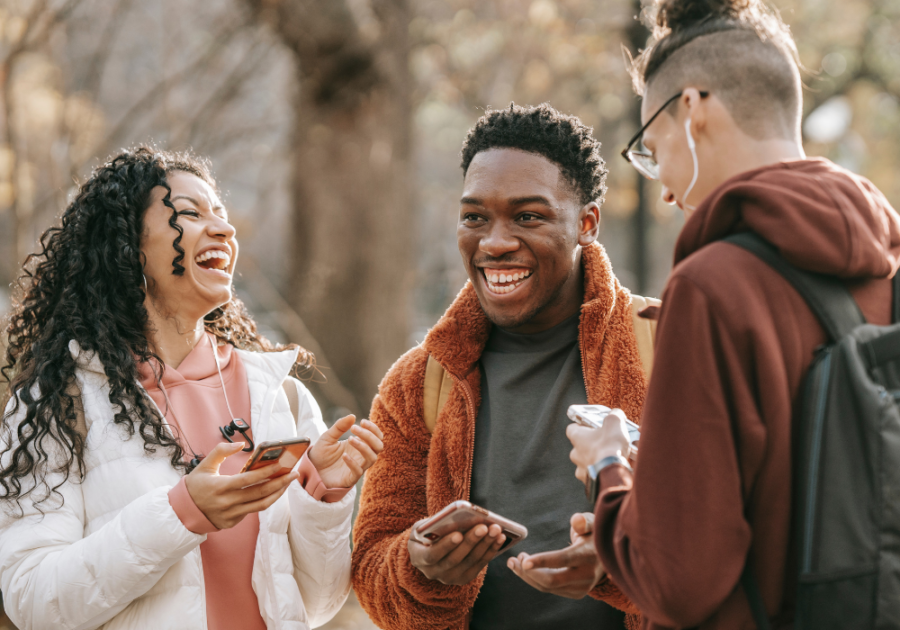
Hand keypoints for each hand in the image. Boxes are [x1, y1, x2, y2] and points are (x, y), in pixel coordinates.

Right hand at [184, 442, 298, 528]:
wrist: (183, 512)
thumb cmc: (195, 485)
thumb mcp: (204, 465)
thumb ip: (221, 451)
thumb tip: (240, 444)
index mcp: (220, 487)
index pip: (248, 480)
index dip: (265, 473)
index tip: (281, 465)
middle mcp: (227, 503)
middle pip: (259, 494)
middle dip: (279, 483)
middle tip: (293, 473)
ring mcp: (231, 515)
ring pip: (261, 505)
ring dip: (277, 494)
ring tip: (288, 483)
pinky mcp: (232, 522)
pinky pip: (253, 511)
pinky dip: (265, 500)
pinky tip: (273, 491)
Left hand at [308, 415, 383, 487]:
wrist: (310, 471)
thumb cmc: (321, 454)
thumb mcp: (328, 437)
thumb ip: (340, 426)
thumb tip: (352, 416)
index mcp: (359, 444)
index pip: (376, 436)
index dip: (373, 428)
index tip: (361, 421)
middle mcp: (361, 455)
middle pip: (378, 446)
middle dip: (369, 436)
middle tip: (354, 428)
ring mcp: (358, 467)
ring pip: (372, 458)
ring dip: (364, 447)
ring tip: (349, 439)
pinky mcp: (350, 478)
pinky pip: (358, 471)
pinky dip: (353, 463)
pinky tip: (344, 456)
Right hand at [408, 521, 506, 584]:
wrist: (428, 549)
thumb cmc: (426, 532)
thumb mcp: (422, 526)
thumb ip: (433, 524)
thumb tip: (455, 518)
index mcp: (418, 558)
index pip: (432, 555)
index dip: (445, 546)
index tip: (458, 534)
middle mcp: (432, 572)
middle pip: (455, 559)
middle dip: (471, 542)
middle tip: (484, 527)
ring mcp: (449, 578)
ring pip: (470, 562)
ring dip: (485, 545)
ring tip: (496, 529)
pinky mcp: (463, 578)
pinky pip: (479, 565)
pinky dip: (490, 550)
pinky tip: (500, 538)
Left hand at [508, 512, 604, 598]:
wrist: (609, 555)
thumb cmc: (594, 534)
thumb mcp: (593, 523)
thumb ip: (584, 521)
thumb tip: (576, 520)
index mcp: (588, 555)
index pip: (563, 559)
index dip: (542, 561)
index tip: (523, 560)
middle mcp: (586, 576)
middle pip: (552, 580)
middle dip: (528, 572)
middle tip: (514, 558)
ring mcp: (582, 588)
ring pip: (548, 587)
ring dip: (528, 576)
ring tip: (514, 562)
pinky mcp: (577, 594)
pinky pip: (551, 590)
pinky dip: (535, 581)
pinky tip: (525, 570)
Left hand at [567, 409, 631, 483]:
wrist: (613, 473)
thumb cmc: (610, 446)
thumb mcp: (615, 422)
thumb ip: (614, 415)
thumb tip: (616, 414)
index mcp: (577, 438)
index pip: (572, 428)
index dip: (581, 426)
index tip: (590, 425)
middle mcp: (575, 454)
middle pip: (580, 446)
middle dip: (592, 445)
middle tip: (606, 442)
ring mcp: (581, 470)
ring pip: (587, 462)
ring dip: (597, 459)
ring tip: (612, 458)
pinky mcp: (590, 483)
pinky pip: (595, 476)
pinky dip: (602, 473)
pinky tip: (613, 470)